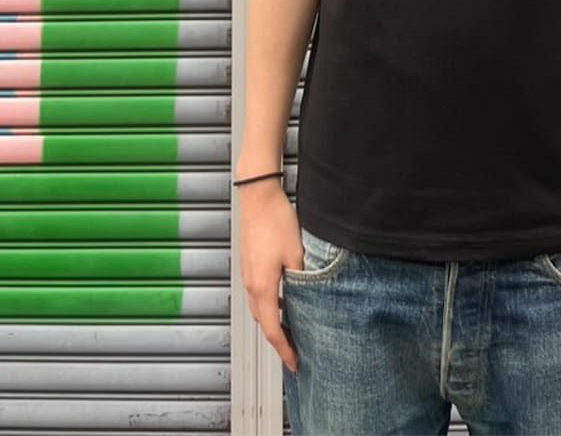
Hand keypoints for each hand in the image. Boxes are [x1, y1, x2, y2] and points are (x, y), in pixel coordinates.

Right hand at [237, 179, 306, 372]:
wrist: (258, 196)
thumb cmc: (275, 220)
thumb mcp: (297, 253)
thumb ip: (303, 279)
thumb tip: (312, 297)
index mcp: (263, 287)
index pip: (272, 330)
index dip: (284, 350)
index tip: (294, 363)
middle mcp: (251, 285)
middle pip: (264, 324)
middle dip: (280, 341)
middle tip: (296, 353)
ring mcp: (248, 275)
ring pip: (260, 310)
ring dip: (275, 323)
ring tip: (293, 331)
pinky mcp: (250, 265)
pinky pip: (259, 295)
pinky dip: (270, 306)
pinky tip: (285, 301)